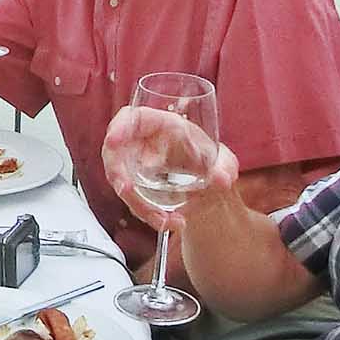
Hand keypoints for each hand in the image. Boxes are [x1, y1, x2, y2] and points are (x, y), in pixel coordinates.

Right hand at [100, 104, 238, 234]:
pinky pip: (131, 199)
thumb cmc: (209, 161)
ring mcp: (133, 166)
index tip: (114, 141)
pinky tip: (167, 222)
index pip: (132, 118)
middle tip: (127, 191)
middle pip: (117, 153)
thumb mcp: (222, 161)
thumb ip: (225, 166)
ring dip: (137, 203)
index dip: (119, 127)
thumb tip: (222, 179)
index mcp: (161, 125)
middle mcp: (142, 144)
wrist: (205, 186)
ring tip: (164, 219)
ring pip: (122, 182)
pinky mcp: (133, 186)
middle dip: (118, 173)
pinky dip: (145, 213)